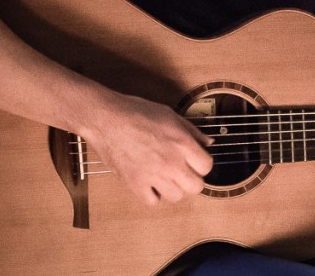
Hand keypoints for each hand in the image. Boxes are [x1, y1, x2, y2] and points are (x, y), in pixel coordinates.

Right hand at [81, 92, 213, 205]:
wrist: (106, 118)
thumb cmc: (137, 112)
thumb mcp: (170, 115)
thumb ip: (192, 131)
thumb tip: (208, 143)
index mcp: (182, 143)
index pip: (207, 167)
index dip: (202, 164)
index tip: (194, 161)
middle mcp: (171, 162)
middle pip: (196, 187)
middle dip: (191, 179)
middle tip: (182, 171)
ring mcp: (153, 176)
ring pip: (176, 197)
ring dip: (173, 188)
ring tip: (164, 176)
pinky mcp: (135, 185)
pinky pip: (153, 202)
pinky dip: (153, 195)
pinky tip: (149, 182)